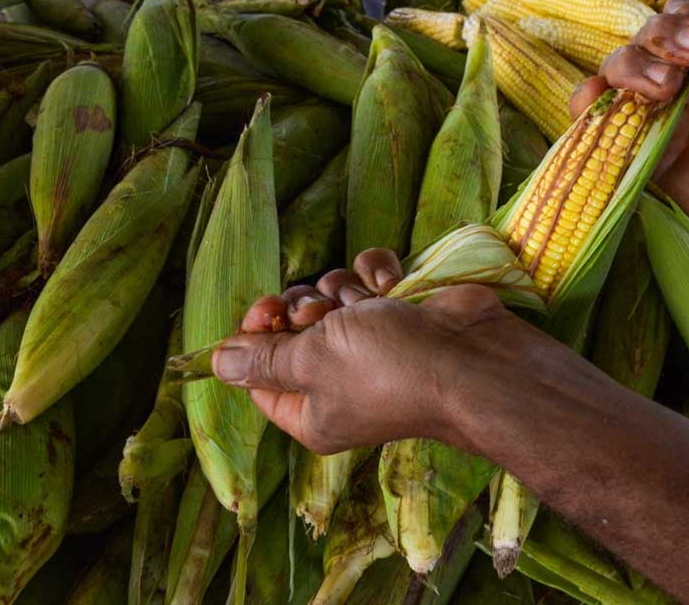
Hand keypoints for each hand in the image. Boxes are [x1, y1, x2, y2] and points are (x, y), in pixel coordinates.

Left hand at [211, 248, 556, 453]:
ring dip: (343, 290)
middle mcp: (340, 382)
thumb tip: (216, 363)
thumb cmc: (387, 368)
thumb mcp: (310, 362)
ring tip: (367, 304)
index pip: (260, 373)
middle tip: (319, 310)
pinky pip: (371, 281)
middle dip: (303, 308)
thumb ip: (262, 359)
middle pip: (294, 331)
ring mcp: (375, 346)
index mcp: (311, 411)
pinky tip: (393, 285)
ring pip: (332, 298)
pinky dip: (379, 276)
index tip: (265, 311)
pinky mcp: (402, 314)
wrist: (472, 357)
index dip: (257, 336)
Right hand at [569, 0, 688, 273]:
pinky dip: (587, 105)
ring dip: (632, 67)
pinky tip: (593, 96)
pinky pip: (604, 125)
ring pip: (621, 71)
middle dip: (662, 37)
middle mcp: (682, 80)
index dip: (686, 15)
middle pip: (647, 38)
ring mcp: (660, 115)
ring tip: (664, 87)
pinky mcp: (645, 153)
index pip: (686, 17)